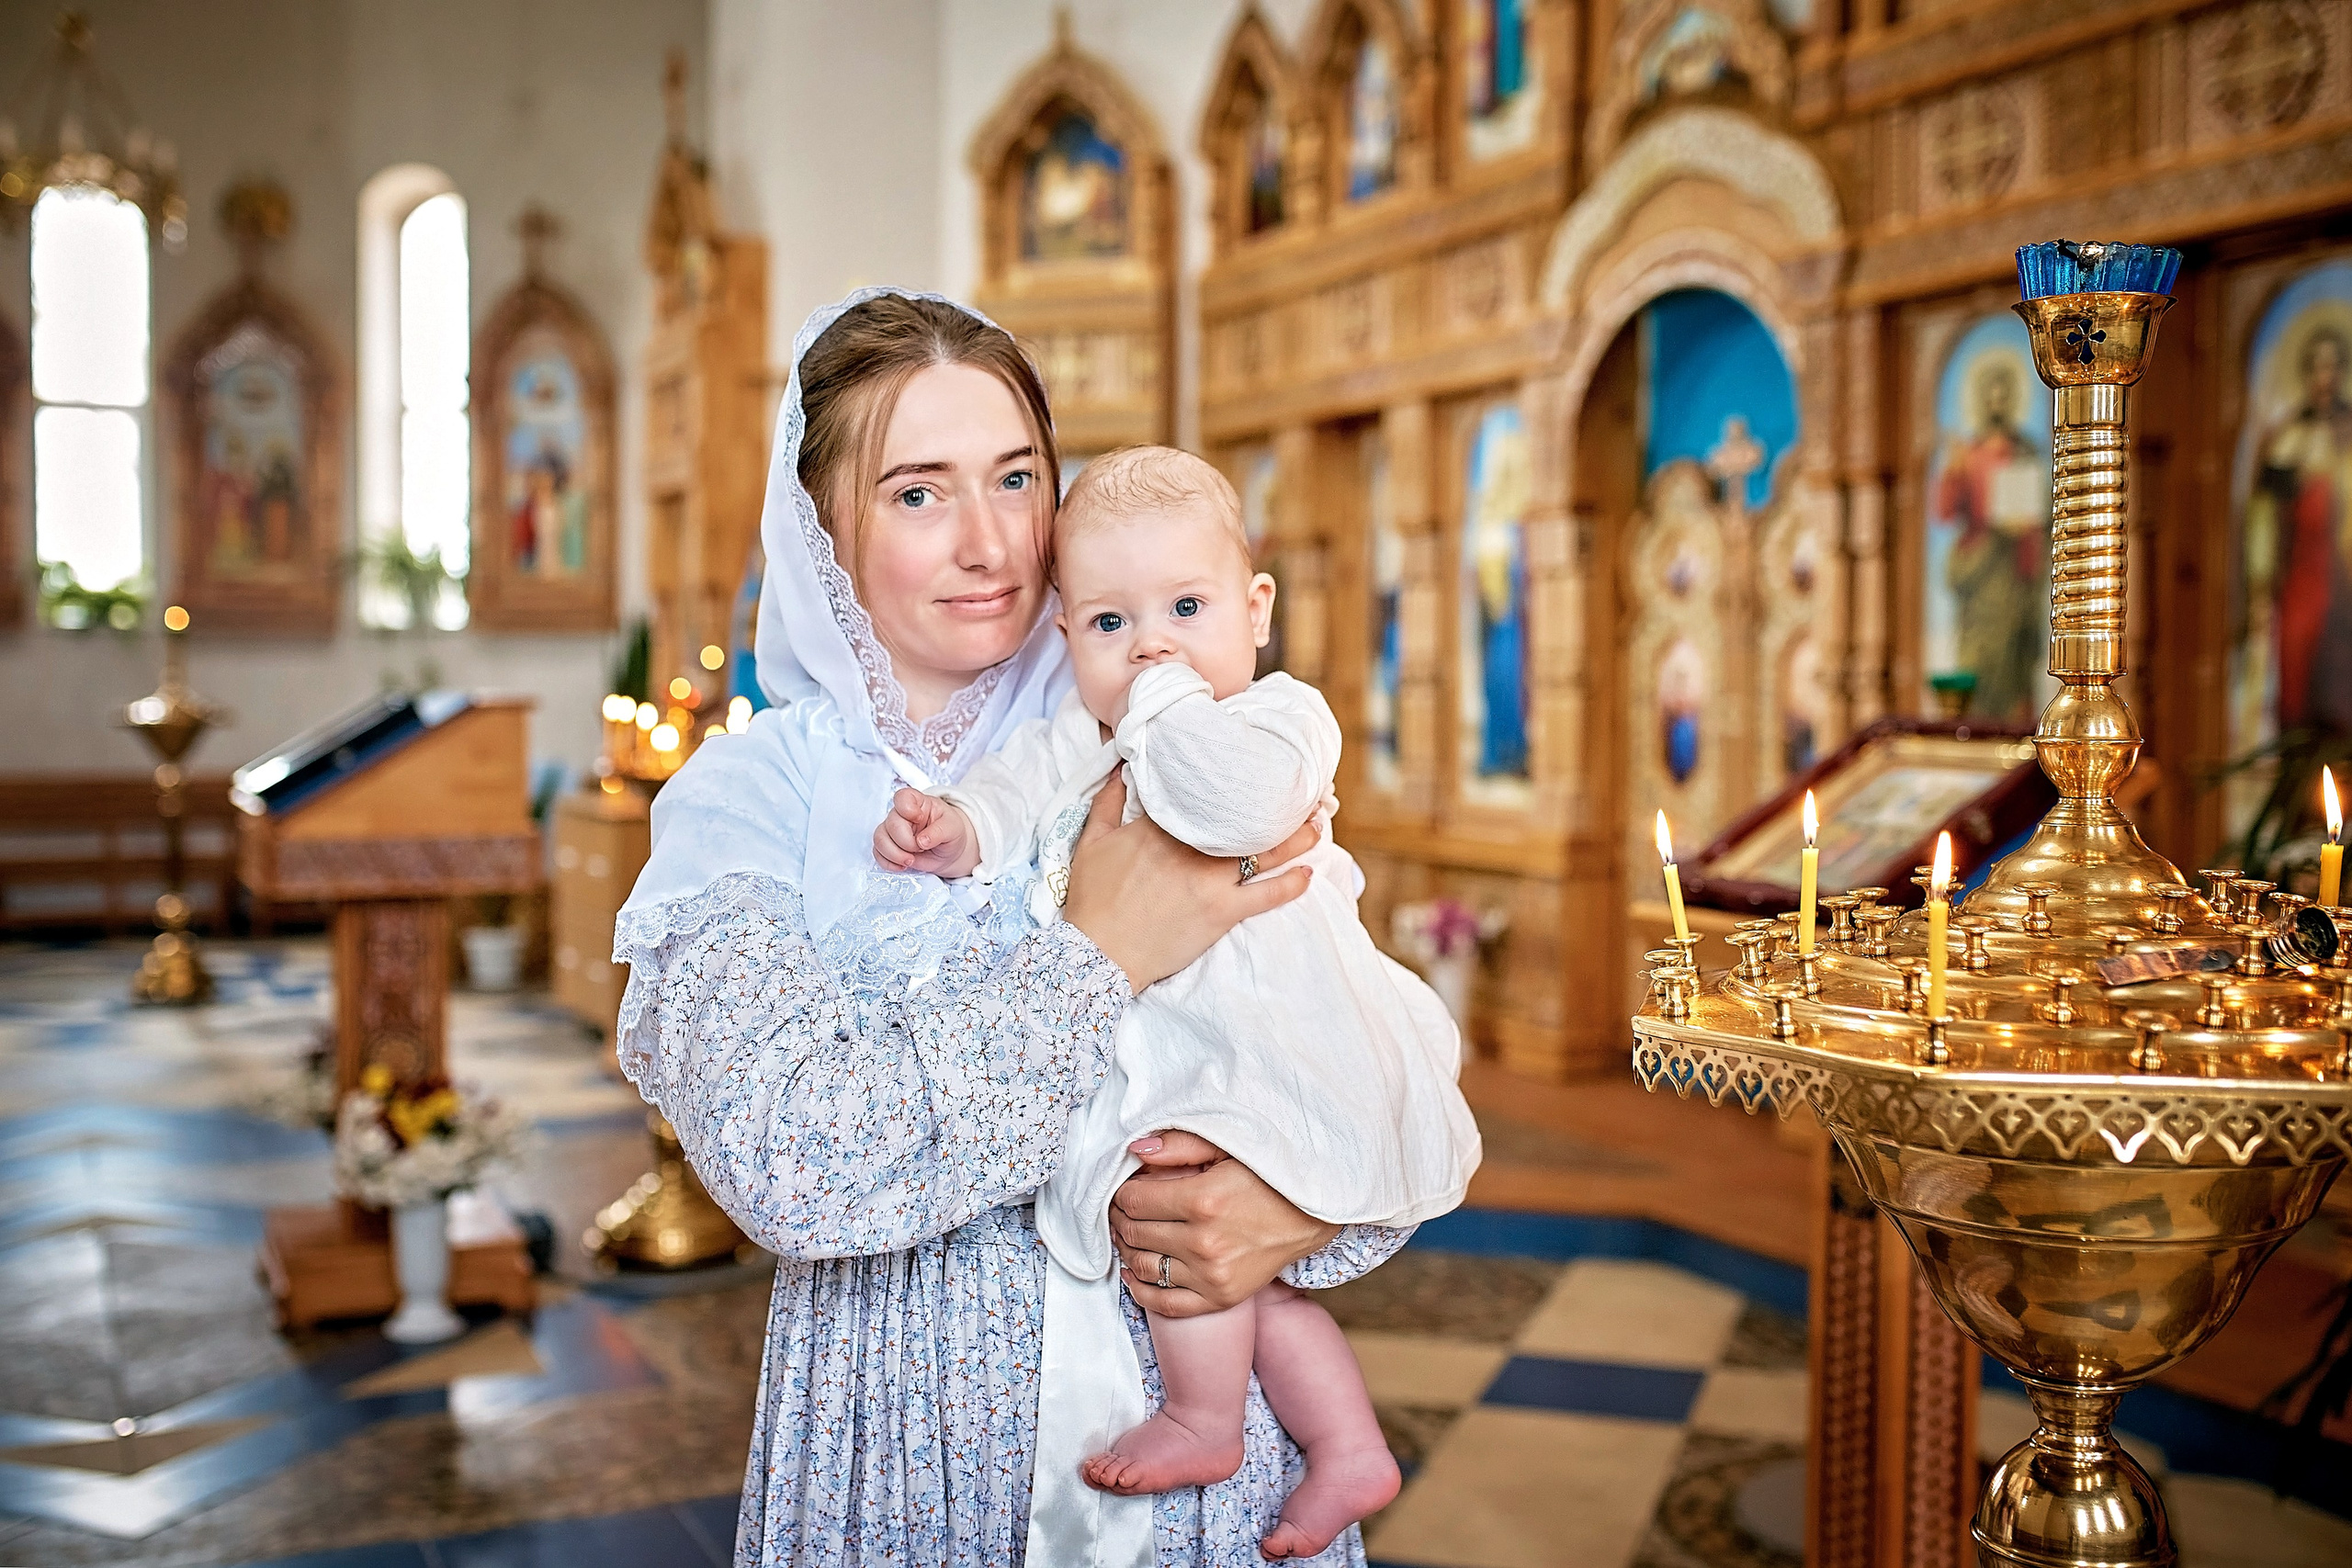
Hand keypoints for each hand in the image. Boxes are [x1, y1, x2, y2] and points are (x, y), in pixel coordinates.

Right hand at [872, 787, 980, 877]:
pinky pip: (878, 853)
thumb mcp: (953, 828)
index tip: (920, 819)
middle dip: (906, 842)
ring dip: (895, 854)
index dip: (907, 809)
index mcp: (918, 803)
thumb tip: (921, 841)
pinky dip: (889, 863)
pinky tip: (903, 866)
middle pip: (891, 824)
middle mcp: (901, 815)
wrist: (950, 852)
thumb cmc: (951, 833)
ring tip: (911, 860)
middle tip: (921, 848)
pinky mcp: (889, 847)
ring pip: (880, 839)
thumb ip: (939, 831)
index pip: (902, 797)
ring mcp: (893, 831)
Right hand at [1060, 769, 1317, 990]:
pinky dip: (1291, 886)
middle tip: (1302, 792)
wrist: (1097, 954)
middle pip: (1245, 819)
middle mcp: (1192, 848)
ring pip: (1264, 852)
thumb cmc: (1091, 900)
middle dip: (1277, 805)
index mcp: (1161, 826)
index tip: (1255, 770)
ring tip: (1317, 825)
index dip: (1234, 782)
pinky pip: (1266, 896)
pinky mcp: (1221, 912)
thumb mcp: (1090, 842)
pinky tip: (1308, 874)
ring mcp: (1210, 880)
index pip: (1205, 794)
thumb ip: (1108, 802)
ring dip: (1296, 839)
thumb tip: (1122, 769)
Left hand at [1110, 1131, 1339, 1316]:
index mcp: (1203, 1200)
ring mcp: (1212, 1276)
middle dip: (1119, 1218)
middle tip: (1120, 1209)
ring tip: (1128, 1235)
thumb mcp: (1228, 1147)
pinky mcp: (1222, 1298)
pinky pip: (1167, 1304)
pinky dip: (1142, 1292)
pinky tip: (1134, 1274)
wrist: (1312, 1214)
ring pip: (1144, 1267)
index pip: (1134, 1200)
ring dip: (1127, 1250)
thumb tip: (1134, 1150)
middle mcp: (1204, 1242)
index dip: (1120, 1192)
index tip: (1123, 1188)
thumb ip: (1179, 1146)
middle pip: (1135, 1232)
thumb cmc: (1269, 1175)